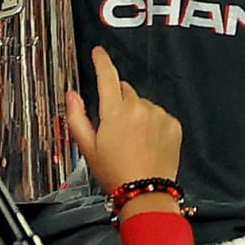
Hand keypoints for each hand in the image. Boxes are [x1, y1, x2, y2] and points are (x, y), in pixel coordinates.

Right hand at [66, 46, 183, 214]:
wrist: (146, 192)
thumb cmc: (114, 172)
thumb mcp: (88, 148)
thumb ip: (77, 117)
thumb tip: (72, 95)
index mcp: (115, 111)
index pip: (107, 76)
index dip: (101, 61)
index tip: (98, 52)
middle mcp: (138, 107)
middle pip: (125, 90)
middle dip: (118, 101)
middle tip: (114, 126)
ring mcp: (158, 114)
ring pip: (142, 103)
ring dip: (136, 113)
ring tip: (132, 140)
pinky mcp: (173, 123)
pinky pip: (159, 114)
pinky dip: (152, 123)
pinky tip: (147, 142)